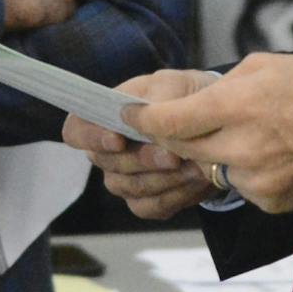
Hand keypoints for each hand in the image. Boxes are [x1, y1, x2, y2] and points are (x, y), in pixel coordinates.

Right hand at [63, 70, 219, 220]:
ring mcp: (124, 180)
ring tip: (195, 165)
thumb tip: (134, 116)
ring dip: (165, 178)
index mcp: (104, 117)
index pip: (76, 131)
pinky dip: (177, 194)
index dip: (91, 138)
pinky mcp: (146, 202)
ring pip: (131, 188)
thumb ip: (156, 99)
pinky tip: (197, 180)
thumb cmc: (184, 96)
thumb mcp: (175, 85)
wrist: (216, 122)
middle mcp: (107, 153)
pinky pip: (152, 206)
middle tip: (174, 155)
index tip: (118, 140)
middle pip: (107, 163)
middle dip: (142, 160)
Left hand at [125, 53, 292, 214]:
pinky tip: (270, 154)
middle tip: (178, 123)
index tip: (129, 116)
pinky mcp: (270, 201)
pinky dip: (243, 172)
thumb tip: (184, 105)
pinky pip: (239, 188)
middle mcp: (241, 147)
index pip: (168, 123)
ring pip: (210, 170)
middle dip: (175, 137)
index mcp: (237, 106)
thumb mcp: (263, 66)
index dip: (142, 120)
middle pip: (182, 149)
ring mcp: (256, 179)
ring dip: (214, 154)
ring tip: (247, 133)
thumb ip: (219, 88)